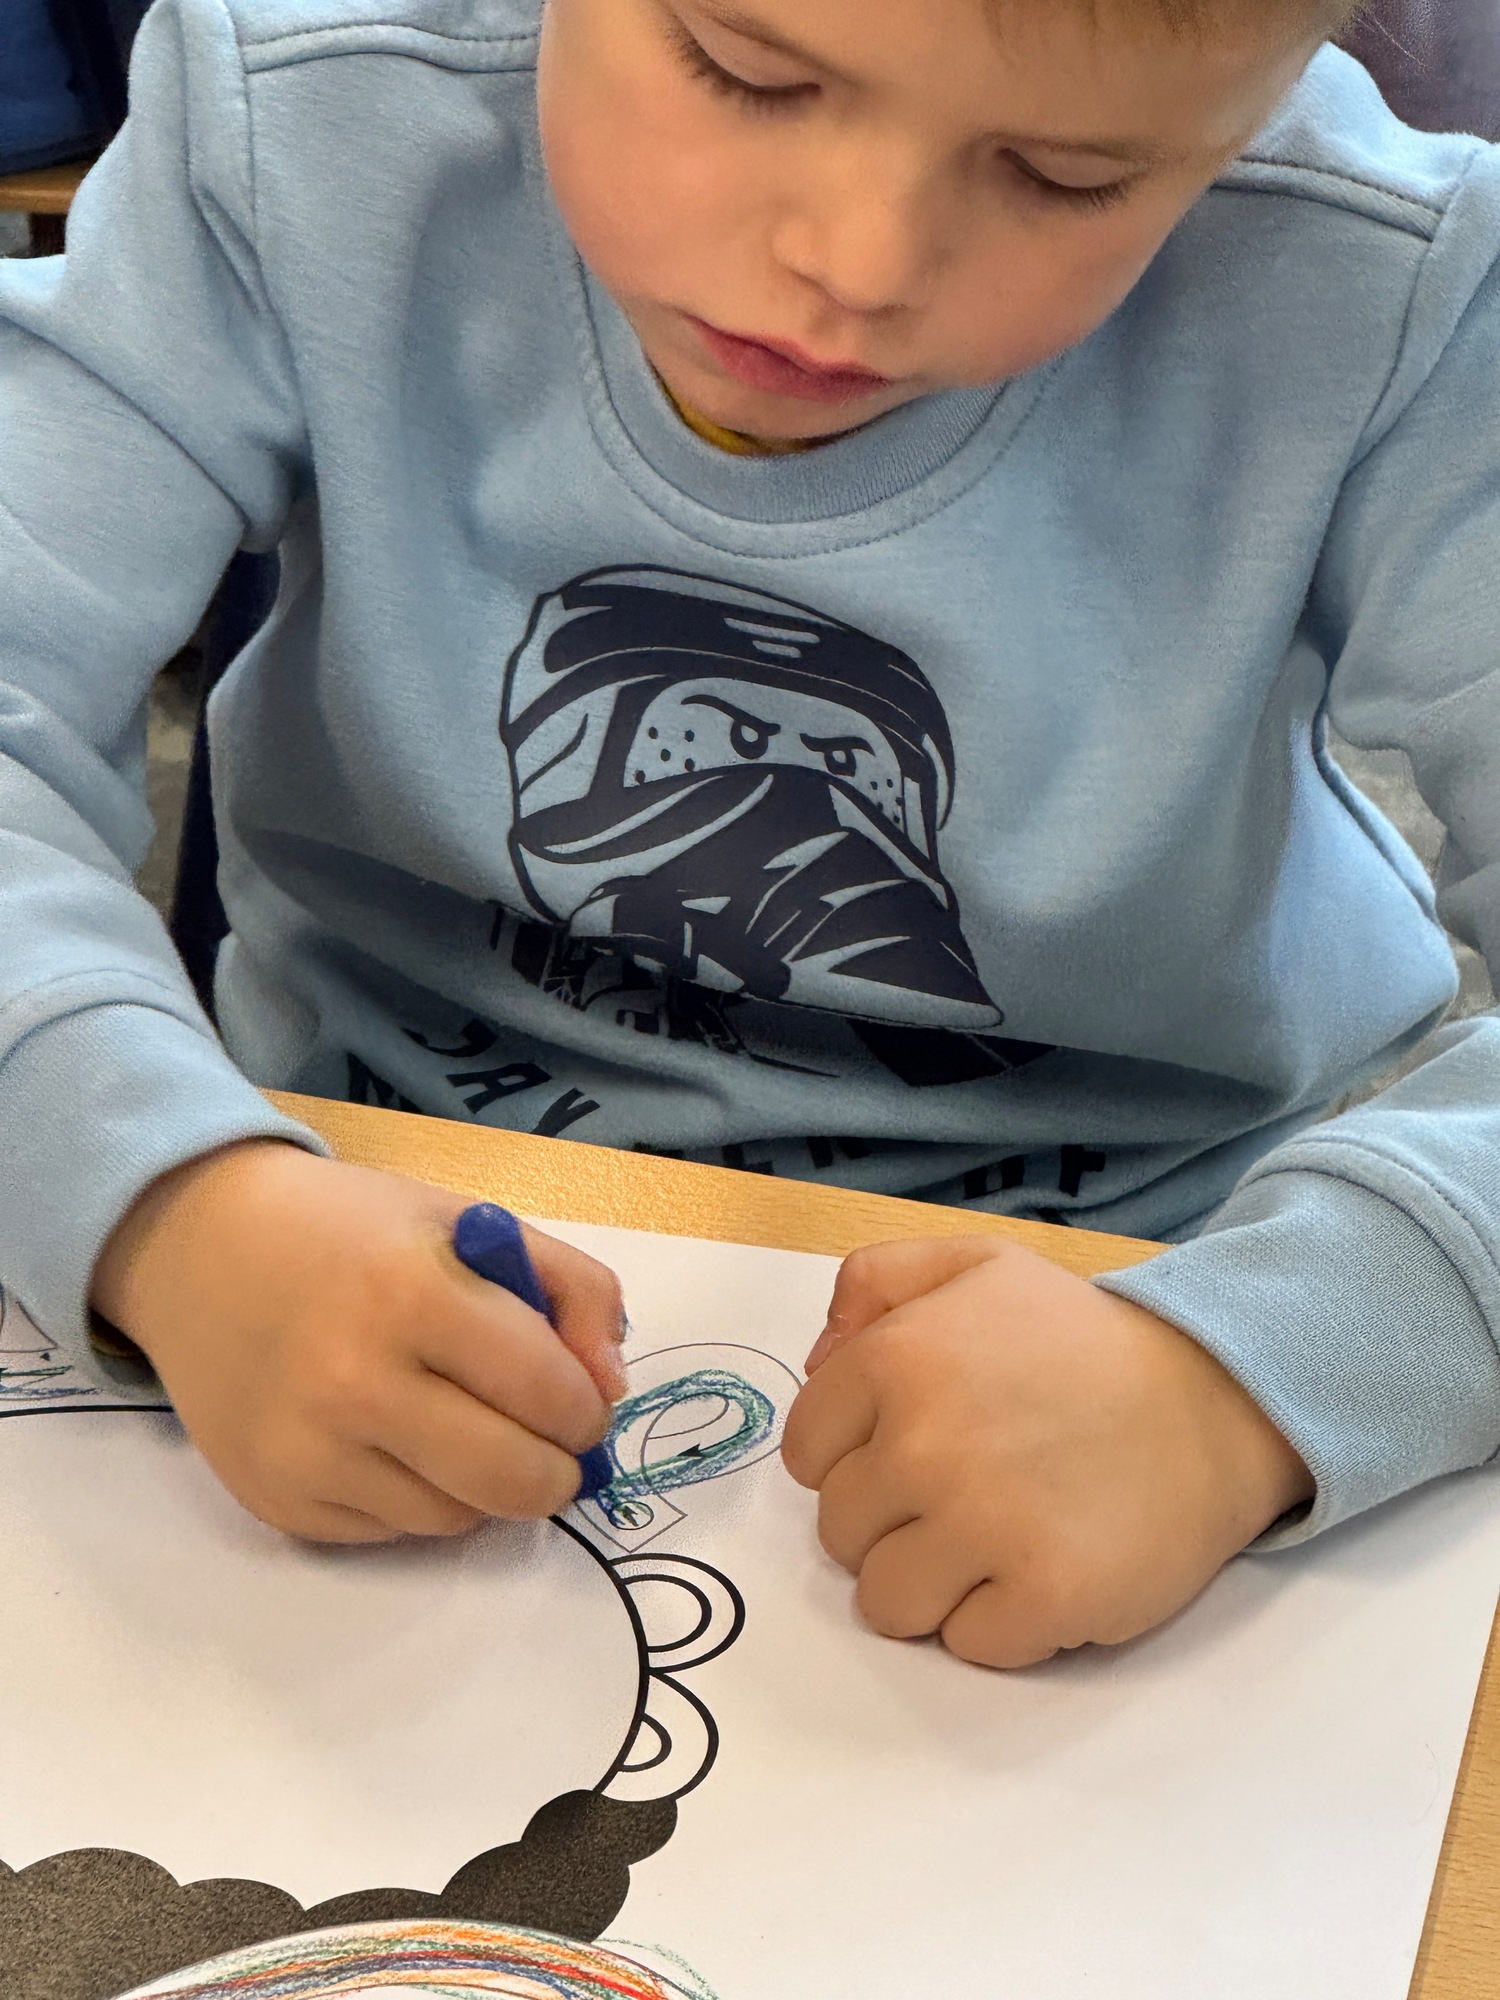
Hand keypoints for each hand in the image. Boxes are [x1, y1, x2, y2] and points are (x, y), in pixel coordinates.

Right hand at [91, 1140, 624, 1541]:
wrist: (199, 1248)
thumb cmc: (351, 1229)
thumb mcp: (471, 1222)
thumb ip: (571, 1289)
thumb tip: (611, 1387)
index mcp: (411, 1294)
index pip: (551, 1393)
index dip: (588, 1406)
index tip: (582, 1399)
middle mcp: (352, 1382)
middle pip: (513, 1479)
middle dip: (557, 1469)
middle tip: (552, 1444)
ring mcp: (307, 1451)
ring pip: (457, 1518)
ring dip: (484, 1486)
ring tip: (461, 1425)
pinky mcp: (276, 1499)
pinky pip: (390, 1532)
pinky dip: (416, 1498)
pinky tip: (393, 1440)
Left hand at [781, 1237, 1311, 1667]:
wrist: (1217, 1397)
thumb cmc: (1085, 1339)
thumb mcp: (978, 1265)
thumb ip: (876, 1283)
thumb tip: (816, 1361)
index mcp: (897, 1361)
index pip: (805, 1456)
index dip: (852, 1460)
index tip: (907, 1454)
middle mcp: (926, 1444)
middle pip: (839, 1536)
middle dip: (890, 1525)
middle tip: (964, 1495)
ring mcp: (984, 1526)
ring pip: (886, 1604)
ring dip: (932, 1585)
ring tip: (995, 1540)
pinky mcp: (1045, 1597)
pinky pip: (967, 1646)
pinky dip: (1000, 1623)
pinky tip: (1043, 1567)